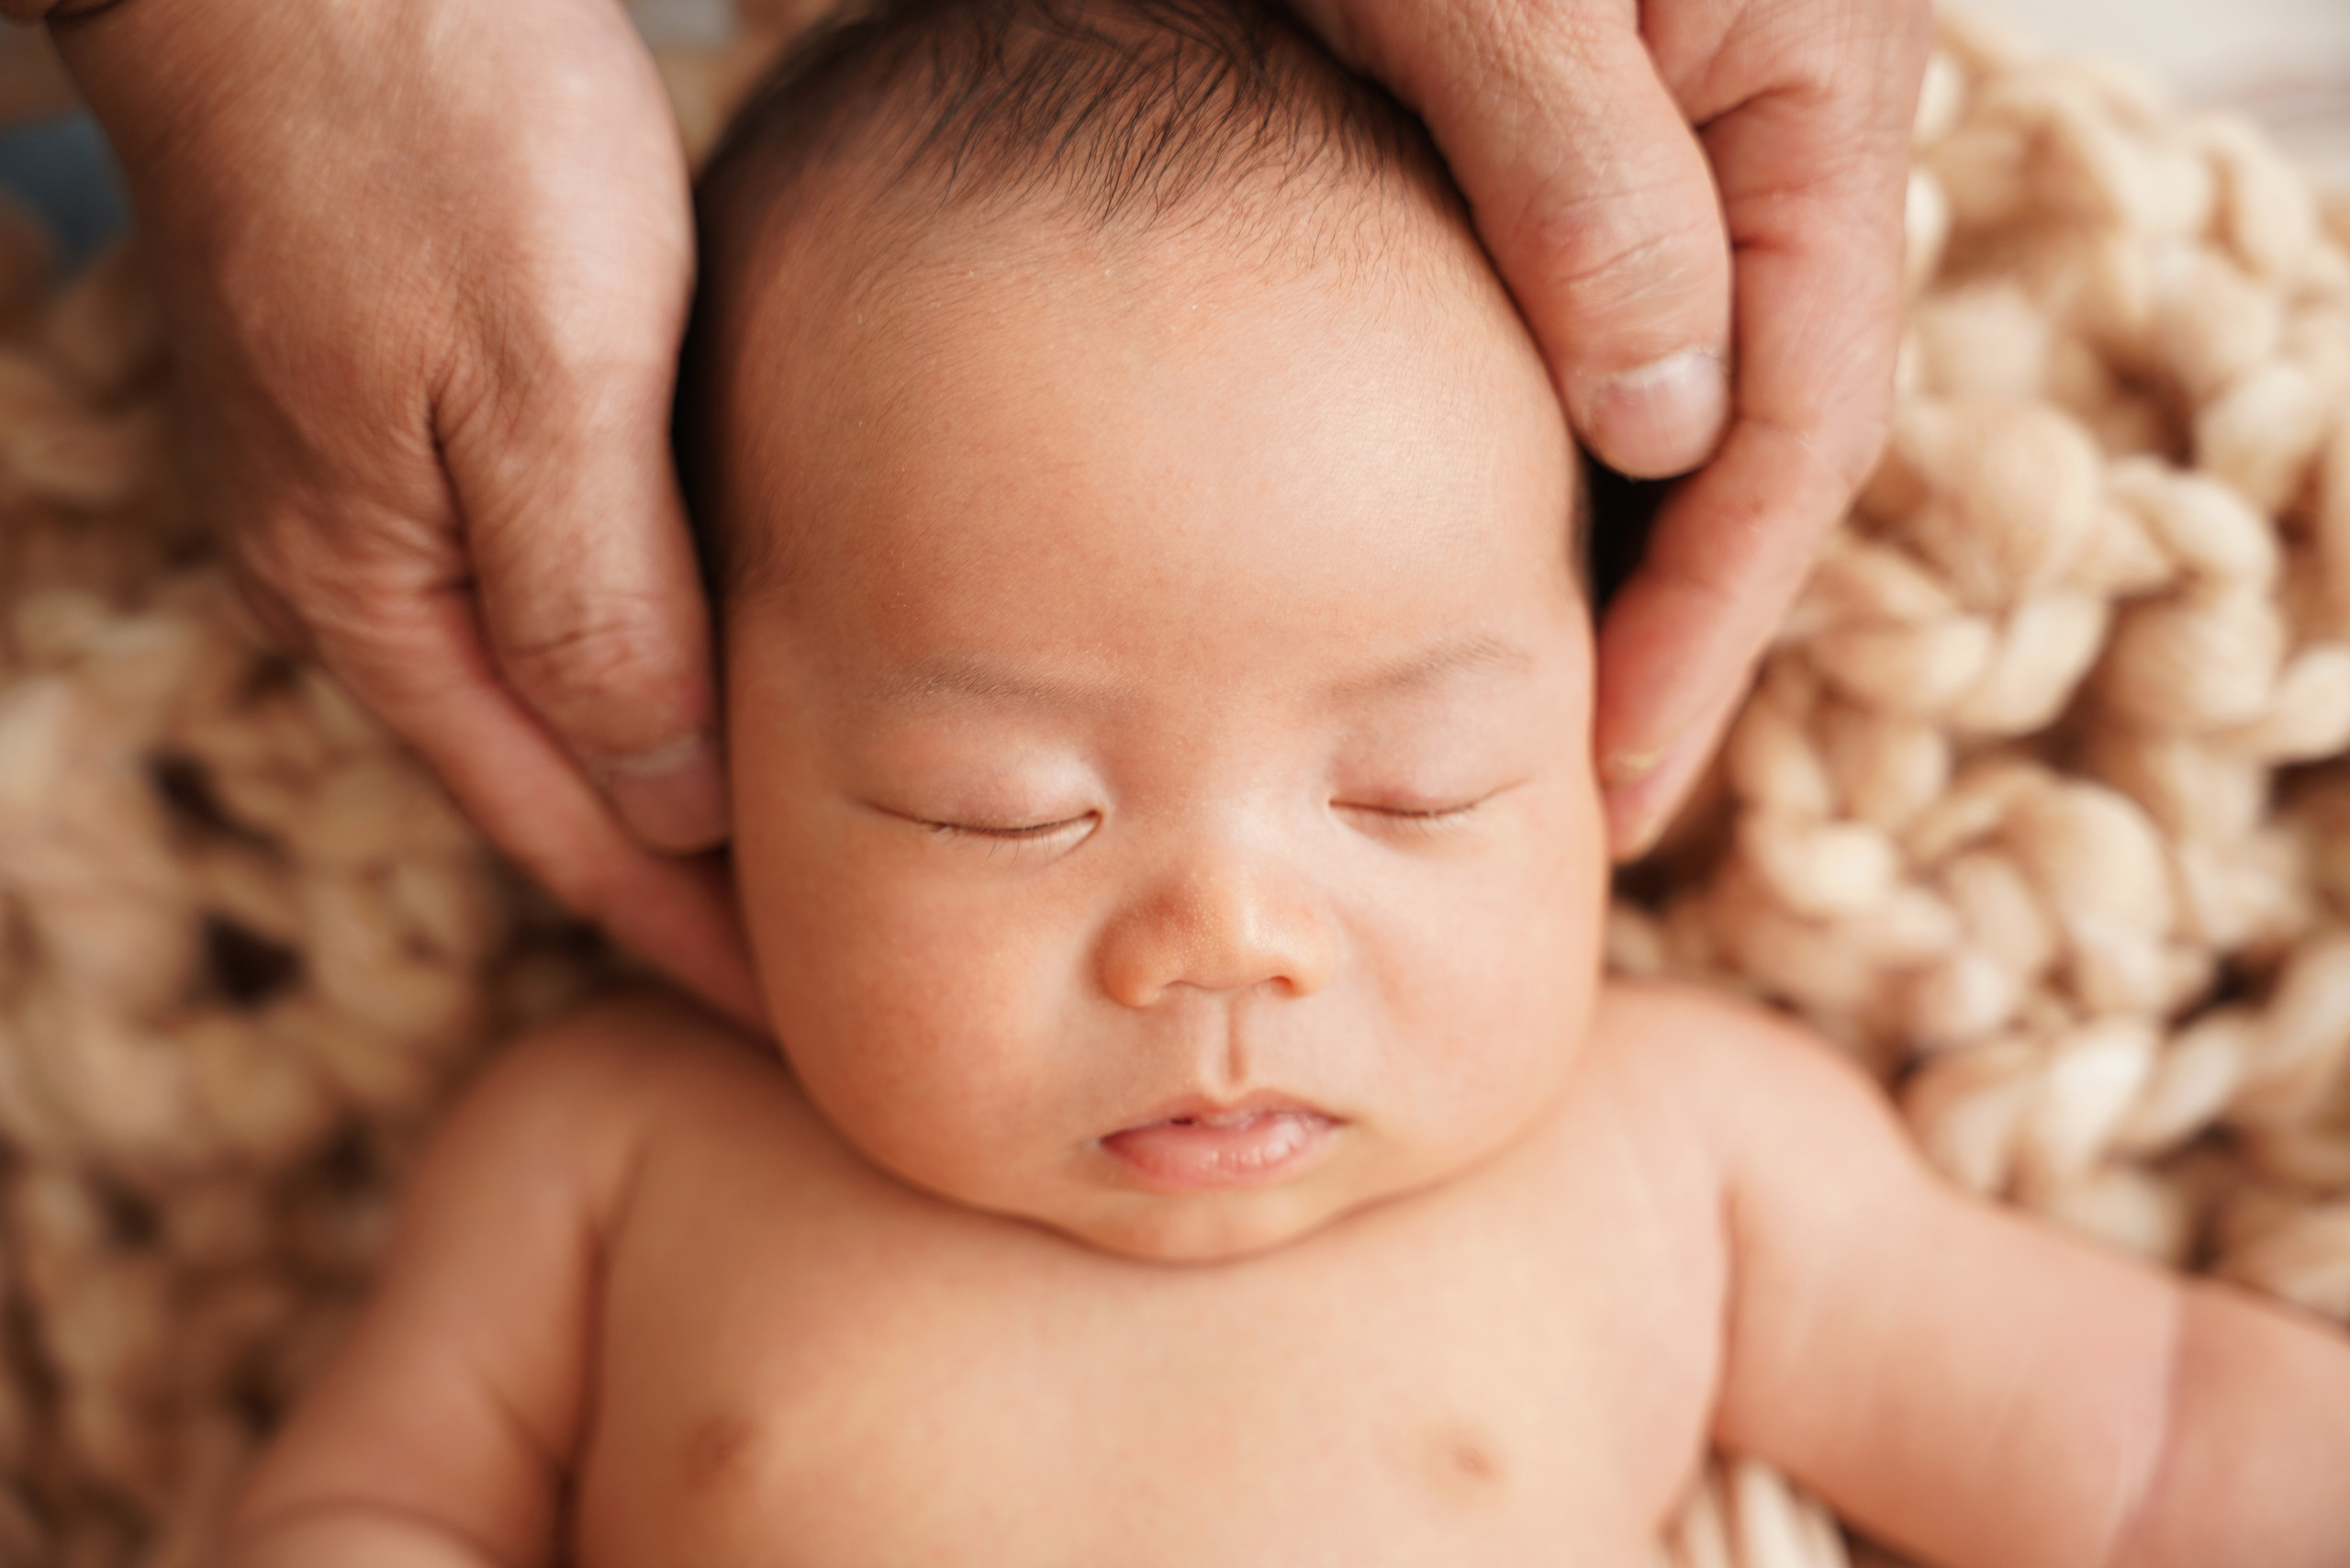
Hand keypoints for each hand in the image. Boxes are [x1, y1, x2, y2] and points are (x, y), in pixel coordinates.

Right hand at [48, 0, 760, 1022]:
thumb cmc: (426, 122)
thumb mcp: (533, 380)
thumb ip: (598, 606)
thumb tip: (671, 798)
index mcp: (381, 595)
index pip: (567, 827)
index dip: (691, 934)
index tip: (807, 1020)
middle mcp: (371, 564)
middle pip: (562, 775)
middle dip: (690, 880)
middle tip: (830, 961)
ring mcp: (391, 479)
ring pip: (567, 674)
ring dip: (678, 764)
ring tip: (806, 843)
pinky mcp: (433, 393)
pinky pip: (566, 566)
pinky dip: (657, 638)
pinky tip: (732, 649)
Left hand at [1289, 0, 1932, 855]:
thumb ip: (1585, 185)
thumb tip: (1668, 421)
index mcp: (1803, 83)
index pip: (1797, 412)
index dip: (1712, 615)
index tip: (1617, 770)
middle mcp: (1752, 126)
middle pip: (1748, 430)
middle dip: (1672, 620)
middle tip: (1577, 792)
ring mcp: (1654, 143)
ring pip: (1661, 397)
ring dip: (1605, 559)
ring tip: (1520, 718)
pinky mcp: (1544, 149)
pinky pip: (1571, 336)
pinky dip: (1529, 460)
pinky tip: (1464, 555)